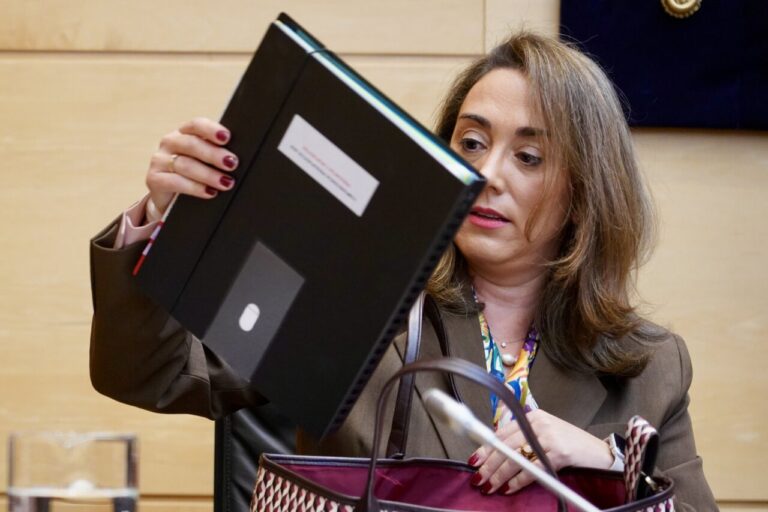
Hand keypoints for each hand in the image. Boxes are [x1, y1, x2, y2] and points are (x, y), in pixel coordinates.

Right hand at [146, 117, 238, 214]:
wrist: (174, 201)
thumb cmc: (198, 177)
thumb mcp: (208, 163)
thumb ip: (219, 155)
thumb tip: (239, 158)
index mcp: (185, 133)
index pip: (196, 125)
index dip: (211, 130)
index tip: (227, 137)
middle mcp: (170, 143)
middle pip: (191, 144)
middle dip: (214, 154)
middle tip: (232, 163)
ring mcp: (160, 160)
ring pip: (185, 165)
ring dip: (208, 174)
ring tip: (226, 182)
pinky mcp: (153, 179)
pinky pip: (175, 182)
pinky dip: (195, 188)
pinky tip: (210, 192)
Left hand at [467, 409, 612, 494]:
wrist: (598, 452)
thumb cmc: (570, 444)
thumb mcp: (545, 434)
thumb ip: (524, 437)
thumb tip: (498, 452)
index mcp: (533, 417)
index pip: (503, 433)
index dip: (487, 447)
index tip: (474, 459)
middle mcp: (538, 424)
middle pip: (506, 445)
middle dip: (489, 464)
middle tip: (478, 477)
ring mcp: (548, 438)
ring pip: (515, 458)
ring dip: (499, 474)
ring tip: (489, 485)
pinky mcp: (558, 453)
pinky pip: (532, 469)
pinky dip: (518, 480)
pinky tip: (508, 488)